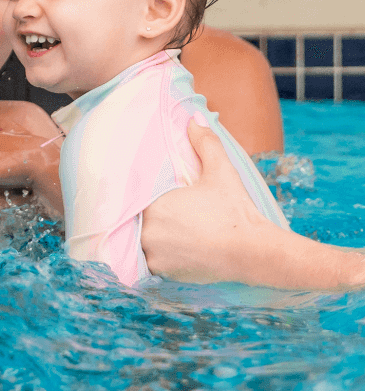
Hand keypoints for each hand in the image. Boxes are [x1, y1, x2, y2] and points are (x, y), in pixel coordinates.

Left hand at [141, 120, 364, 289]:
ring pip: (141, 241)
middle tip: (165, 213)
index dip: (142, 195)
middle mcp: (147, 232)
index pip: (135, 197)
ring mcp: (153, 254)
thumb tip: (194, 118)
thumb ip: (205, 143)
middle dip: (147, 216)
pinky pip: (150, 261)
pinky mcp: (162, 272)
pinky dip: (157, 255)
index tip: (153, 195)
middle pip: (137, 220)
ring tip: (167, 231)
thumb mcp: (221, 171)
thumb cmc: (235, 210)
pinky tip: (171, 248)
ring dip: (150, 236)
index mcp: (154, 205)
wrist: (254, 252)